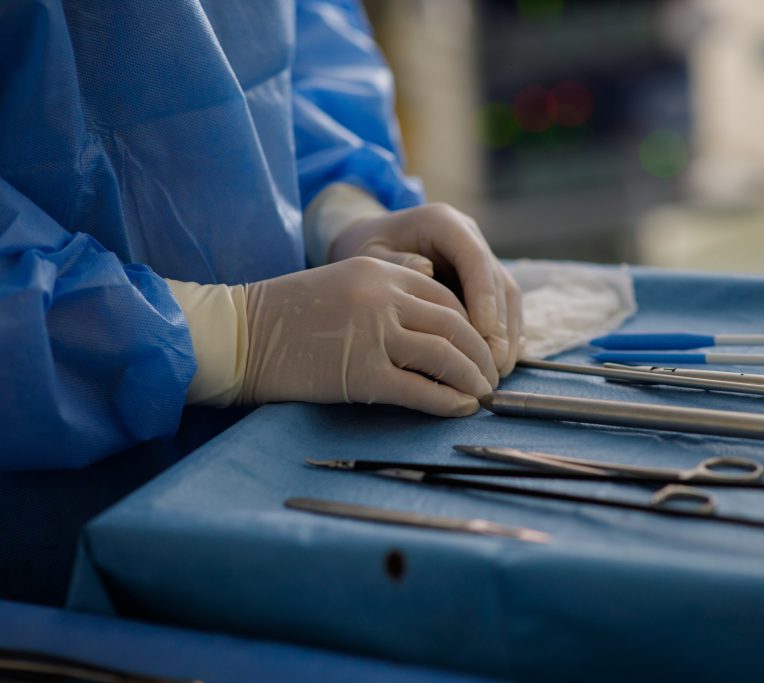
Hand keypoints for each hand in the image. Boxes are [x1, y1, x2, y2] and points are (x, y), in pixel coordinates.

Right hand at [239, 257, 497, 415]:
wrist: (238, 335)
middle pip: (455, 326)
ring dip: (473, 379)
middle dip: (481, 354)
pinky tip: (462, 409)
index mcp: (380, 270)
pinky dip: (449, 401)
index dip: (472, 324)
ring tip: (484, 395)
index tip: (481, 346)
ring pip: (445, 356)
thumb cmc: (286, 314)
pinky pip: (421, 390)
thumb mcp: (342, 281)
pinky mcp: (362, 373)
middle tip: (493, 376)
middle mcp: (383, 297)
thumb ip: (388, 286)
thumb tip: (431, 296)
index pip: (445, 297)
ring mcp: (374, 334)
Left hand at [328, 203, 521, 376]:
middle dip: (499, 324)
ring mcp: (480, 258)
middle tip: (493, 363)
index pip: (473, 256)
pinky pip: (504, 307)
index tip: (481, 332)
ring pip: (507, 296)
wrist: (371, 244)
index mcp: (442, 222)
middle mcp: (469, 237)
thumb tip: (427, 272)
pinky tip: (503, 361)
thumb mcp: (369, 255)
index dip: (482, 294)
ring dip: (506, 334)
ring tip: (498, 369)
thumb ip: (394, 263)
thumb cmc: (366, 251)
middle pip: (497, 280)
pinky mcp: (485, 280)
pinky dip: (506, 334)